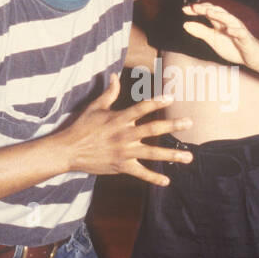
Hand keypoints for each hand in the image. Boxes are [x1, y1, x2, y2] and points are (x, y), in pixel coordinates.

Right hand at [57, 74, 191, 185]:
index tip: (171, 97)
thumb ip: (109, 93)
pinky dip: (153, 178)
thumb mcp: (94, 107)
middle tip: (189, 122)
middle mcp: (124, 135)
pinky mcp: (121, 166)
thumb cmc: (81, 127)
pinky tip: (167, 181)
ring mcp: (124, 152)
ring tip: (189, 156)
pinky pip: (140, 173)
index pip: (141, 108)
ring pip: (152, 153)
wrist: (68, 151)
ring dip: (172, 155)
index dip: (156, 102)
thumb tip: (114, 76)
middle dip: (172, 125)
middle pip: (153, 129)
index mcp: (118, 119)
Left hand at [181, 2, 258, 70]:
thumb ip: (201, 32)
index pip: (208, 11)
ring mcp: (239, 30)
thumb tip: (185, 24)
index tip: (184, 9)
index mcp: (220, 22)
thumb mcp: (213, 40)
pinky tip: (229, 30)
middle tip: (194, 7)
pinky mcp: (247, 39)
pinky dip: (235, 31)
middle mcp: (230, 23)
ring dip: (220, 15)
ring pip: (230, 19)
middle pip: (218, 12)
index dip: (197, 10)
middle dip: (206, 9)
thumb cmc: (234, 47)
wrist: (254, 57)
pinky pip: (241, 33)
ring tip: (209, 12)